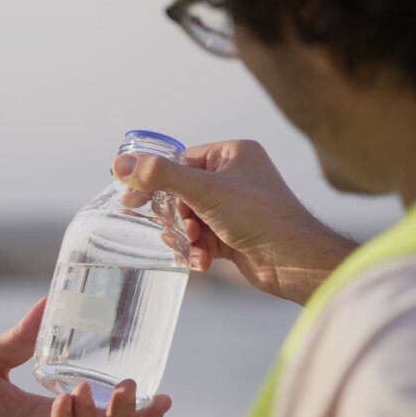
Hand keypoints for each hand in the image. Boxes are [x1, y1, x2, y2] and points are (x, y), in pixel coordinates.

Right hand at [113, 139, 356, 304]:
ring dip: (185, 236)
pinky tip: (202, 262)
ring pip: (189, 219)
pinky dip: (197, 251)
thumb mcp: (204, 191)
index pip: (181, 161)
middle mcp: (235, 178)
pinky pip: (201, 240)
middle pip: (181, 193)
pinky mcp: (234, 236)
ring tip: (194, 244)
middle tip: (172, 226)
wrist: (295, 261)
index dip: (157, 181)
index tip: (132, 199)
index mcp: (233, 154)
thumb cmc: (259, 216)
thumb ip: (160, 176)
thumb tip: (120, 164)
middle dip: (175, 215)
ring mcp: (235, 209)